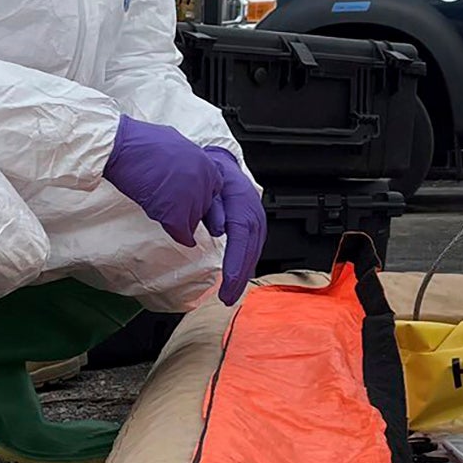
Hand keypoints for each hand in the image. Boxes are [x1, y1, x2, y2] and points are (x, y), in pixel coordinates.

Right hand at [101, 117, 222, 246]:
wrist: (122, 147)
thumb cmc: (141, 142)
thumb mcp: (177, 143)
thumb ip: (188, 159)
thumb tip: (185, 165)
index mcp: (206, 163)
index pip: (213, 189)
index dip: (200, 195)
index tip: (188, 198)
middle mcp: (203, 181)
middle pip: (204, 206)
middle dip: (191, 209)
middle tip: (175, 208)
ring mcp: (192, 197)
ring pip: (194, 220)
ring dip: (183, 221)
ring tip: (168, 215)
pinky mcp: (176, 213)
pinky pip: (183, 233)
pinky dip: (181, 237)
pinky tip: (179, 236)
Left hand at [202, 148, 265, 304]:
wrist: (220, 164)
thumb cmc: (210, 174)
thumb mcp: (205, 186)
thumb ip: (211, 207)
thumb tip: (219, 229)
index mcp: (241, 201)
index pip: (242, 235)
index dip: (237, 261)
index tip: (230, 282)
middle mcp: (253, 212)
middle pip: (251, 248)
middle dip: (240, 276)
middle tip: (227, 298)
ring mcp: (257, 220)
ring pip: (254, 251)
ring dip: (244, 275)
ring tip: (231, 295)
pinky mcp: (254, 227)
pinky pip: (252, 249)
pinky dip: (246, 266)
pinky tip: (238, 280)